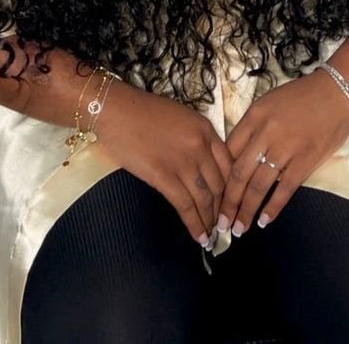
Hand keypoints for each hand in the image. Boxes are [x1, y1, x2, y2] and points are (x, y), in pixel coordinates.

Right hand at [96, 83, 232, 247]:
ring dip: (209, 221)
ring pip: (204, 198)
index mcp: (206, 129)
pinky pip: (185, 205)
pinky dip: (194, 224)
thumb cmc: (143, 111)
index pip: (229, 165)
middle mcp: (200, 145)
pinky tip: (199, 237)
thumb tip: (204, 166)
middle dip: (222, 209)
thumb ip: (197, 139)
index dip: (232, 189)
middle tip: (222, 226)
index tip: (231, 204)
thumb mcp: (181, 118)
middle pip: (220, 185)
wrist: (116, 110)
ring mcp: (182, 161)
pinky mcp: (162, 175)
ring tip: (212, 236)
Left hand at [218, 72, 348, 236]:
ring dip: (246, 210)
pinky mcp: (305, 162)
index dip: (219, 176)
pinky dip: (272, 208)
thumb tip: (237, 157)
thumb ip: (252, 128)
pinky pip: (284, 189)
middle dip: (228, 202)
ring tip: (238, 229)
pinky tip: (263, 221)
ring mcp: (285, 149)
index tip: (214, 194)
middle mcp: (265, 134)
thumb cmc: (301, 97)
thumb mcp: (268, 103)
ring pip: (258, 186)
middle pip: (239, 174)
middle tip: (220, 223)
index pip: (228, 152)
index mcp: (254, 117)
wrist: (336, 94)